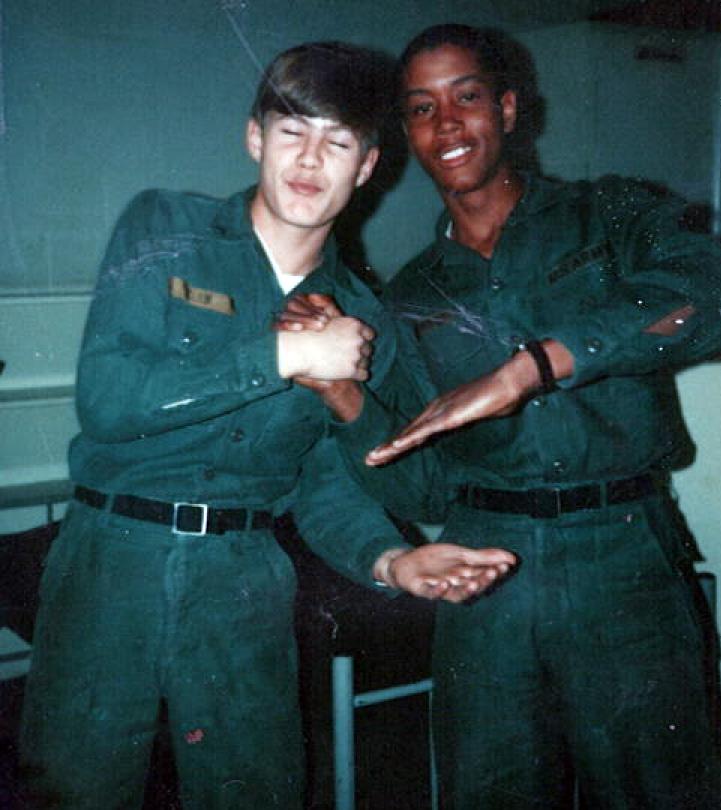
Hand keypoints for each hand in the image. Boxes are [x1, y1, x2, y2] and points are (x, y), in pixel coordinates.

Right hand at [275, 294, 366, 418]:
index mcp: (354, 325)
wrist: (299, 350)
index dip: (363, 341)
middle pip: (368, 349)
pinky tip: (348, 375)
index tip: (356, 345)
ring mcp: (356, 355)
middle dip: (361, 354)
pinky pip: (364, 375)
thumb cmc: (307, 335)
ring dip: (359, 365)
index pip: (370, 335)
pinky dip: (358, 376)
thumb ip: (339, 323)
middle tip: (349, 358)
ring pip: (367, 362)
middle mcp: (358, 339)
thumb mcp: (327, 321)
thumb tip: (340, 323)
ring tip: (346, 367)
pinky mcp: (352, 370)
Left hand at [365, 365, 523, 465]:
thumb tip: (459, 422)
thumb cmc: (499, 396)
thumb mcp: (477, 413)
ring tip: (374, 457)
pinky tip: (397, 445)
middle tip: (369, 460)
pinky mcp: (452, 415)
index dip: (399, 443)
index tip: (384, 453)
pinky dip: (411, 437)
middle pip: (408, 432)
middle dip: (388, 447)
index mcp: (442, 410)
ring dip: (392, 446)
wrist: (511, 380)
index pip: (416, 430)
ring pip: (412, 432)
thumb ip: (465, 418)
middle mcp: (437, 409)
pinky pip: (428, 429)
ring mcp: (443, 411)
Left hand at [375, 544, 516, 602]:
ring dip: (465, 590)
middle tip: (494, 572)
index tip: (505, 566)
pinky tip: (444, 584)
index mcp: (466, 577)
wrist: (407, 562)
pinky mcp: (423, 589)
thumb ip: (484, 557)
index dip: (495, 572)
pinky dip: (438, 591)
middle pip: (473, 586)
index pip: (484, 575)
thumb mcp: (461, 554)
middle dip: (484, 580)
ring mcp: (440, 588)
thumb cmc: (436, 561)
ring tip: (474, 583)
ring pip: (456, 594)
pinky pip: (431, 593)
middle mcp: (456, 586)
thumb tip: (511, 557)